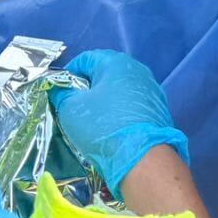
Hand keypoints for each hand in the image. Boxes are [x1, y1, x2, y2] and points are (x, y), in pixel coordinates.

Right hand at [50, 50, 188, 190]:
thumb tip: (59, 87)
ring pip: (118, 90)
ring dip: (103, 102)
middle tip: (74, 109)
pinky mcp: (157, 108)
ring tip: (92, 122)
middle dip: (87, 89)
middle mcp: (137, 69)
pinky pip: (131, 104)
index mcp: (115, 62)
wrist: (142, 158)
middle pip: (103, 74)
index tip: (61, 95)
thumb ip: (62, 92)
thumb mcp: (71, 109)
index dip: (68, 75)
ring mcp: (150, 88)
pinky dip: (119, 112)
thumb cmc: (103, 127)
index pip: (85, 59)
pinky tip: (112, 129)